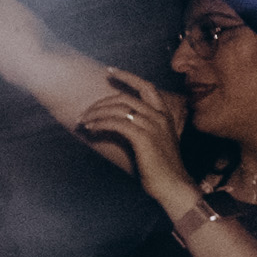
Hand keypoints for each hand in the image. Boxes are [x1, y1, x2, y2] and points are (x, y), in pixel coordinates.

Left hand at [73, 71, 188, 204]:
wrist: (173, 185)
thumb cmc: (160, 168)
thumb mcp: (152, 142)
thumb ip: (137, 128)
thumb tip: (110, 122)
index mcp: (164, 115)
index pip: (147, 86)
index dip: (128, 76)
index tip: (110, 71)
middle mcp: (160, 116)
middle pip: (125, 97)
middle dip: (101, 102)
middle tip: (86, 111)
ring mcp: (153, 126)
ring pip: (119, 108)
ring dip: (97, 113)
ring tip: (84, 121)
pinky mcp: (143, 138)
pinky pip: (116, 123)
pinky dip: (100, 123)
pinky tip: (91, 128)